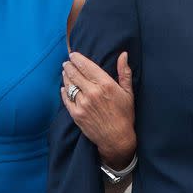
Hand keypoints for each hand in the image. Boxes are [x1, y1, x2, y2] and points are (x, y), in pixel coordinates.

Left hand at [62, 50, 134, 167]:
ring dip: (65, 76)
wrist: (117, 139)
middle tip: (67, 63)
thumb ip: (124, 72)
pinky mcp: (76, 114)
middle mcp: (92, 92)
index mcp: (105, 84)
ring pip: (69, 85)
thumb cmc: (124, 115)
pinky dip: (64, 91)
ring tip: (65, 72)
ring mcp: (83, 104)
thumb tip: (123, 54)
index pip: (86, 66)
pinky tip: (64, 88)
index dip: (77, 59)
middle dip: (69, 66)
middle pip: (75, 73)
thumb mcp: (128, 93)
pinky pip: (66, 99)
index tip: (73, 55)